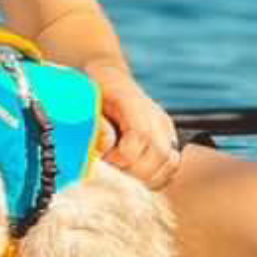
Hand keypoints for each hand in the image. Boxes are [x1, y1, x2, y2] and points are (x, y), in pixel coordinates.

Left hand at [88, 62, 180, 190]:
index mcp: (133, 102)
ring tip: (124, 173)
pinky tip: (136, 174)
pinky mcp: (169, 138)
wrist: (107, 79)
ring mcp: (165, 127)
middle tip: (113, 169)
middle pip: (159, 154)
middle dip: (134, 171)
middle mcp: (155, 115)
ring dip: (146, 177)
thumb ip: (97, 124)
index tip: (106, 159)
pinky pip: (171, 165)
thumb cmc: (92, 93)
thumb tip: (107, 144)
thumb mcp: (85, 103)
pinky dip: (155, 176)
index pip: (141, 135)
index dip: (123, 156)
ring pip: (169, 163)